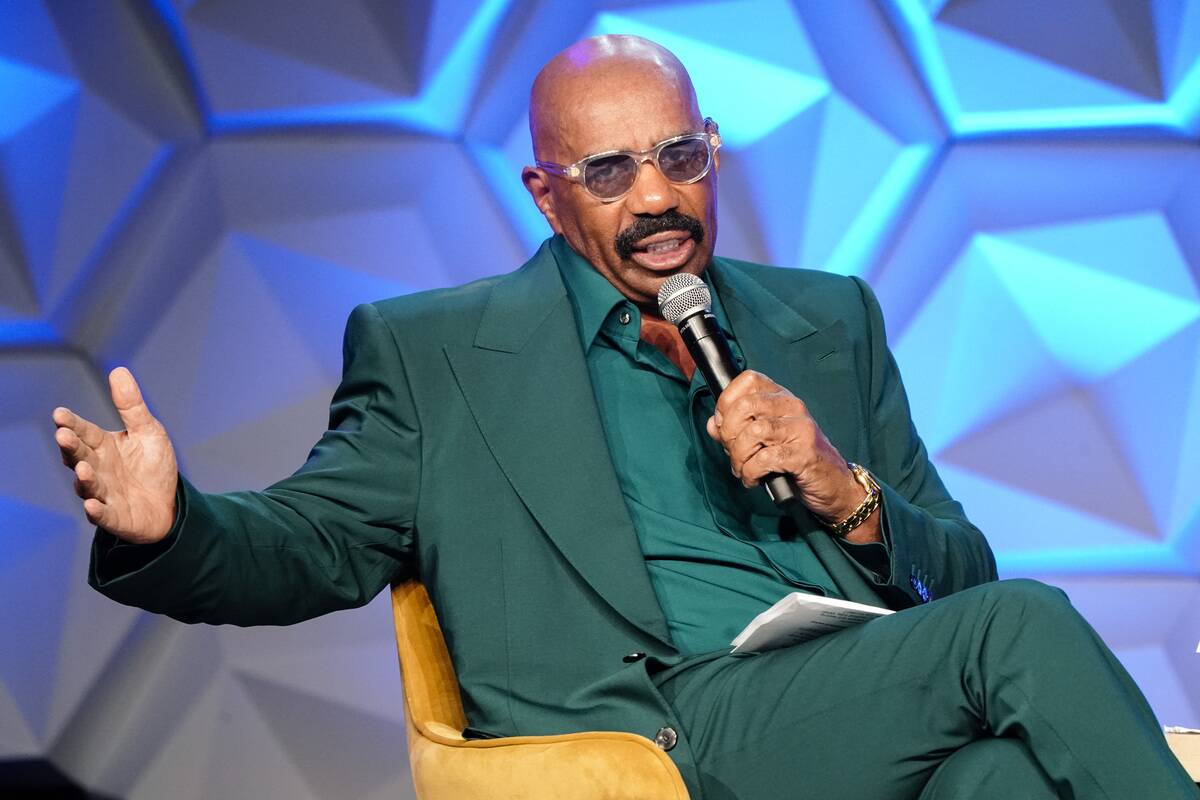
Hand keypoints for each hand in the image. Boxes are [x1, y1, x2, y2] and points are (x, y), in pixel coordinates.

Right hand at [52, 367, 178, 543]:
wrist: (168, 504)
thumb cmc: (153, 466)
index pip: (84, 432)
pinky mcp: (114, 516)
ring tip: (84, 468)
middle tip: (63, 435)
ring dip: (84, 478)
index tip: (60, 413)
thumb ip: (131, 406)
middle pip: (79, 456)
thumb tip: (118, 370)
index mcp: (103, 446)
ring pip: (88, 485)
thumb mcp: (148, 431)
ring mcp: (104, 493)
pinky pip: (102, 515)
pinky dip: (96, 511)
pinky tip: (92, 505)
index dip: (72, 424)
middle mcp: (98, 468)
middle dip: (71, 446)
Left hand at [706, 370, 880, 542]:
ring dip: (739, 456)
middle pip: (746, 405)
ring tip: (742, 469)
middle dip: (729, 433)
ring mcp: (801, 428)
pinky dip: (751, 472)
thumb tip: (713, 423)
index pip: (747, 380)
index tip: (724, 426)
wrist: (833, 485)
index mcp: (781, 397)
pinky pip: (765, 458)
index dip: (727, 401)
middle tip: (732, 452)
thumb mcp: (763, 440)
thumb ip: (737, 429)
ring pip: (754, 431)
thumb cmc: (796, 460)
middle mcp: (792, 407)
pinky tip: (753, 479)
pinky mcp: (804, 453)